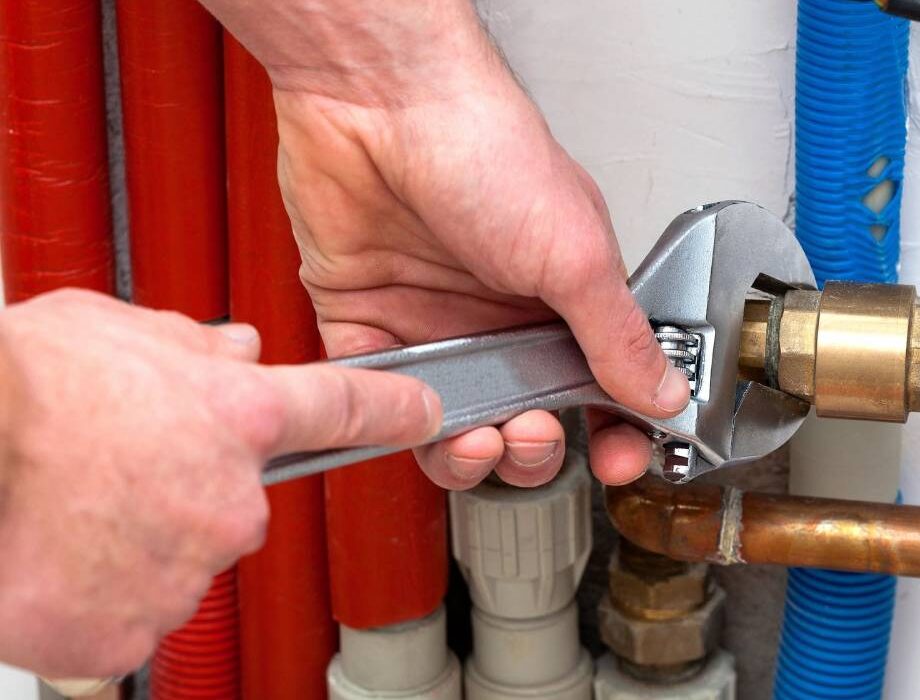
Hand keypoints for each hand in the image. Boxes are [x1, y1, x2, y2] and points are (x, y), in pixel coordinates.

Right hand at [0, 290, 440, 676]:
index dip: (394, 407)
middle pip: (241, 502)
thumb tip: (237, 346)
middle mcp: (229, 498)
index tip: (425, 412)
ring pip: (185, 558)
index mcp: (235, 413)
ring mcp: (186, 570)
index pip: (346, 405)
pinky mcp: (131, 629)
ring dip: (144, 540)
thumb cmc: (23, 385)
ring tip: (77, 506)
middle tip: (122, 470)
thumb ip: (194, 344)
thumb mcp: (117, 329)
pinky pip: (134, 612)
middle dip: (194, 490)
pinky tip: (61, 556)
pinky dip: (103, 592)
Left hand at [261, 7, 690, 488]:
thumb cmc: (482, 146)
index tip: (615, 458)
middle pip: (527, 418)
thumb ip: (618, 335)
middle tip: (530, 436)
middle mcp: (500, 316)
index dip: (611, 432)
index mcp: (562, 296)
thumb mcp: (573, 252)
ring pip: (455, 423)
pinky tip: (417, 415)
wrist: (377, 102)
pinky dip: (399, 421)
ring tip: (477, 439)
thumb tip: (663, 392)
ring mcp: (435, 323)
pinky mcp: (369, 324)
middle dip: (534, 450)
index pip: (599, 385)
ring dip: (469, 452)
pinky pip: (383, 398)